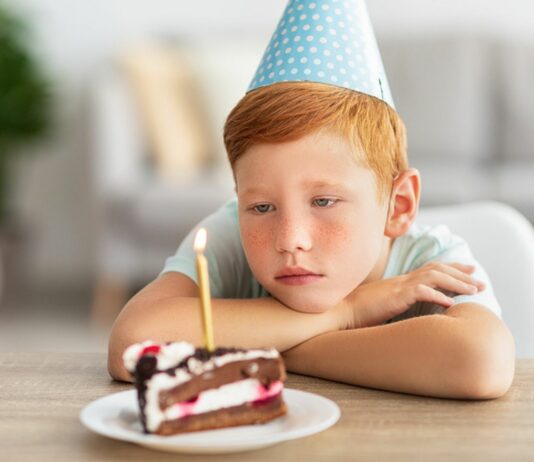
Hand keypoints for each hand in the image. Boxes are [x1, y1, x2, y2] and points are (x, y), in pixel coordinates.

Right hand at [341, 262, 485, 328]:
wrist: (340, 312)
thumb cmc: (358, 312)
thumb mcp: (382, 306)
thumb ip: (397, 304)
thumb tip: (410, 311)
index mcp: (399, 282)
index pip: (428, 270)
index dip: (449, 268)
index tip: (466, 270)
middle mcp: (402, 280)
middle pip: (436, 269)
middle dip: (460, 273)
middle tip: (479, 278)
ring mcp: (399, 286)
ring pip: (434, 277)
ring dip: (456, 282)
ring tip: (474, 289)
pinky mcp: (395, 296)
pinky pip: (421, 292)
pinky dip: (438, 295)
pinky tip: (451, 303)